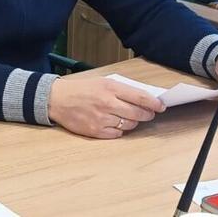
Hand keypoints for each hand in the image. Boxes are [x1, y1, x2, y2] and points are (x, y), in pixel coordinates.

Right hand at [48, 77, 166, 138]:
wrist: (57, 99)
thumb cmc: (80, 89)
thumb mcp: (102, 82)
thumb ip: (120, 89)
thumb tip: (141, 98)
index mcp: (110, 88)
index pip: (139, 97)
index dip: (153, 103)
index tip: (161, 106)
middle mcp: (107, 103)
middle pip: (137, 114)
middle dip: (147, 115)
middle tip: (149, 114)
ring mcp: (101, 118)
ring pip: (128, 126)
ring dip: (133, 123)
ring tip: (129, 118)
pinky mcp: (95, 131)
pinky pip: (116, 135)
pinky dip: (119, 131)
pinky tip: (116, 124)